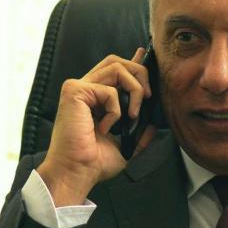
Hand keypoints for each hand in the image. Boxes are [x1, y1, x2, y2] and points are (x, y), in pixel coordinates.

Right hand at [35, 48, 156, 205]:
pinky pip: (109, 90)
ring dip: (134, 89)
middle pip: (117, 61)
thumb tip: (153, 124)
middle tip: (147, 97)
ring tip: (132, 115)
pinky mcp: (74, 92)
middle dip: (139, 72)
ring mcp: (78, 88)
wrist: (77, 172)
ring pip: (117, 67)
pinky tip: (105, 127)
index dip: (132, 60)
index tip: (145, 55)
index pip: (114, 69)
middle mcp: (84, 89)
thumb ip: (138, 132)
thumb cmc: (94, 162)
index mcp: (93, 98)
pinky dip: (116, 110)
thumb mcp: (125, 146)